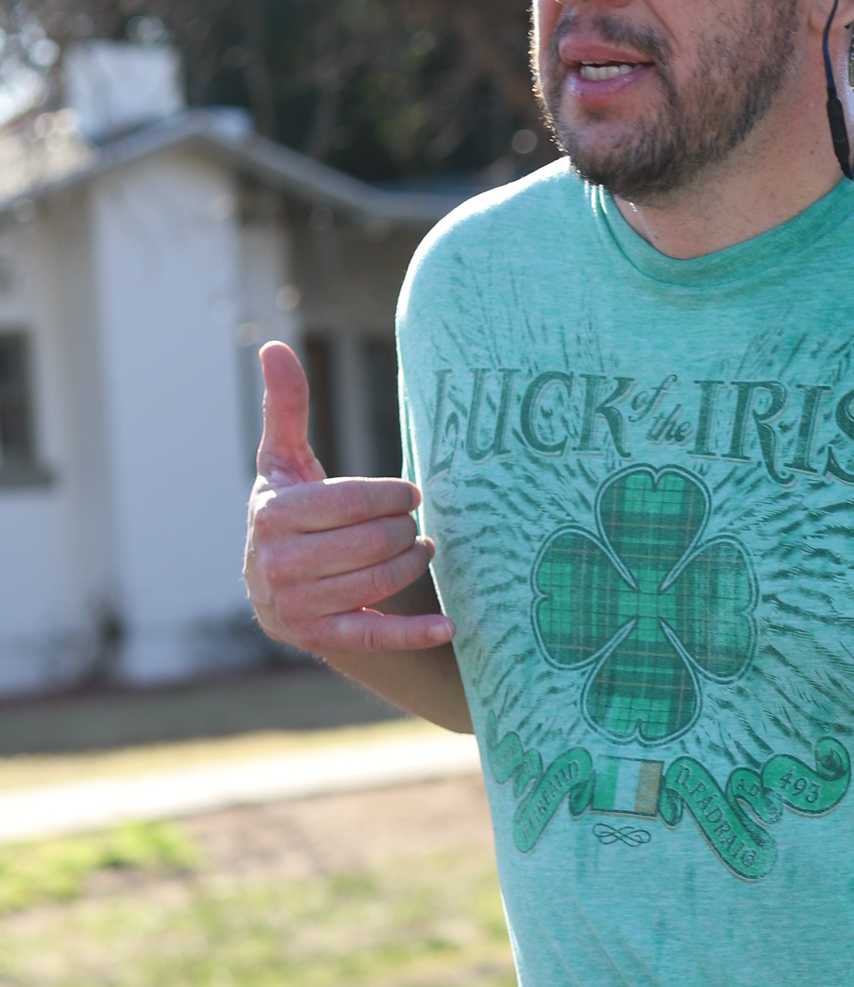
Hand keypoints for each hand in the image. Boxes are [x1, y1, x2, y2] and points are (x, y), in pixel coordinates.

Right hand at [242, 341, 453, 655]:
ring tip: (421, 549)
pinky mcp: (322, 639)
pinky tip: (450, 626)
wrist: (271, 587)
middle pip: (372, 542)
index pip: (352, 502)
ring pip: (380, 581)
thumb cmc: (288, 514)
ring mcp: (299, 608)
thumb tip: (274, 346)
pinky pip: (376, 638)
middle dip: (405, 529)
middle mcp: (278, 566)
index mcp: (272, 516)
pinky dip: (415, 633)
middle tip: (416, 523)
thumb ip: (286, 408)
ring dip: (414, 563)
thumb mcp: (283, 463)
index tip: (411, 492)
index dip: (392, 495)